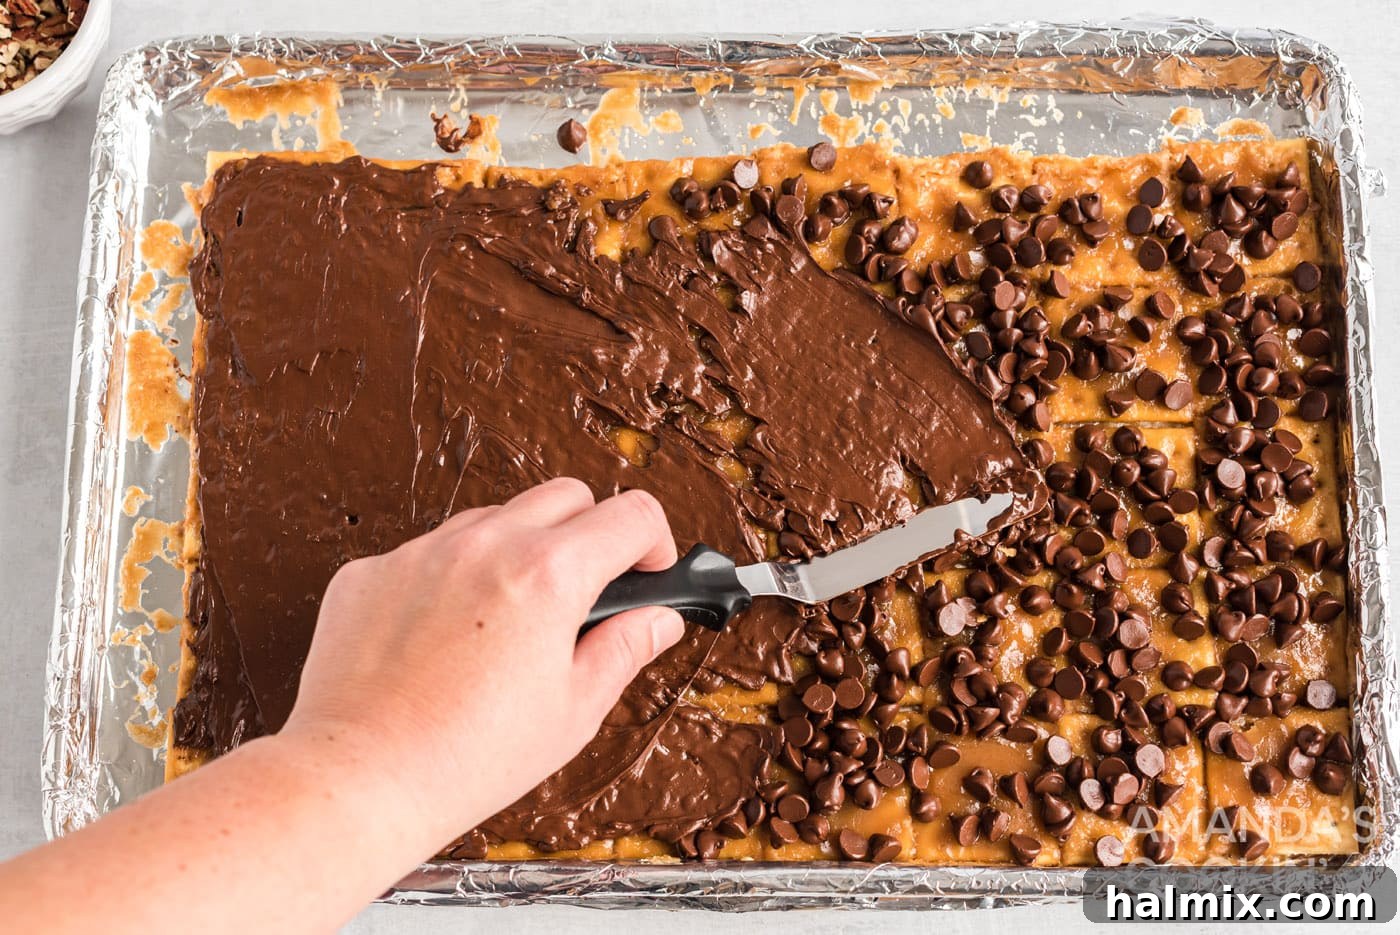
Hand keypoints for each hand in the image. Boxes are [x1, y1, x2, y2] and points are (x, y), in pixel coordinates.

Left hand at [279, 478, 685, 848]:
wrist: (359, 778)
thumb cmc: (466, 757)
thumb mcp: (573, 712)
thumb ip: (624, 650)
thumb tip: (657, 620)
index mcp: (547, 575)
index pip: (630, 514)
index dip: (654, 541)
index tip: (648, 570)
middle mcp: (484, 545)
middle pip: (565, 495)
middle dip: (591, 532)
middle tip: (586, 592)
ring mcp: (421, 551)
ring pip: (493, 518)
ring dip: (518, 550)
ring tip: (510, 622)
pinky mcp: (371, 571)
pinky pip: (428, 551)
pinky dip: (451, 578)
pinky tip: (445, 638)